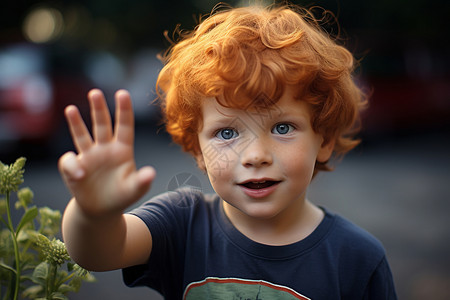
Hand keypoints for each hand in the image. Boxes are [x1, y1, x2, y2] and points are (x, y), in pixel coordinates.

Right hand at [58, 89, 155, 216]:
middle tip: (95, 93)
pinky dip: (73, 166)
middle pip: (102, 124)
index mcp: (123, 150)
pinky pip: (70, 161)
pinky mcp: (75, 167)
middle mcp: (105, 148)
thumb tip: (150, 174)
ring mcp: (89, 156)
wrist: (101, 210)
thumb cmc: (121, 196)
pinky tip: (79, 175)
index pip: (125, 126)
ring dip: (76, 122)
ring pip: (82, 135)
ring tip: (71, 109)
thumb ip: (142, 181)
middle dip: (98, 108)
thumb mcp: (134, 190)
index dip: (124, 110)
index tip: (122, 93)